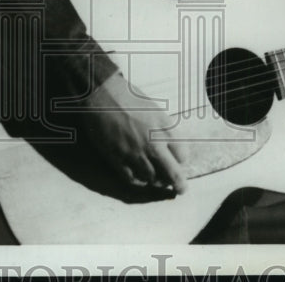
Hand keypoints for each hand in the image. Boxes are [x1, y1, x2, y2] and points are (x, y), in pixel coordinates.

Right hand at [79, 72, 187, 194]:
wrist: (102, 95)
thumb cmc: (128, 97)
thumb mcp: (155, 108)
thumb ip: (165, 128)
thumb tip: (169, 145)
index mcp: (164, 128)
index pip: (182, 155)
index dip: (182, 161)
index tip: (179, 162)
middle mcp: (152, 144)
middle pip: (172, 173)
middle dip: (179, 184)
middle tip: (180, 189)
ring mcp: (135, 153)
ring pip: (153, 179)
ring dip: (157, 182)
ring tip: (159, 181)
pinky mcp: (118, 159)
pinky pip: (132, 179)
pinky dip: (139, 181)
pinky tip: (141, 179)